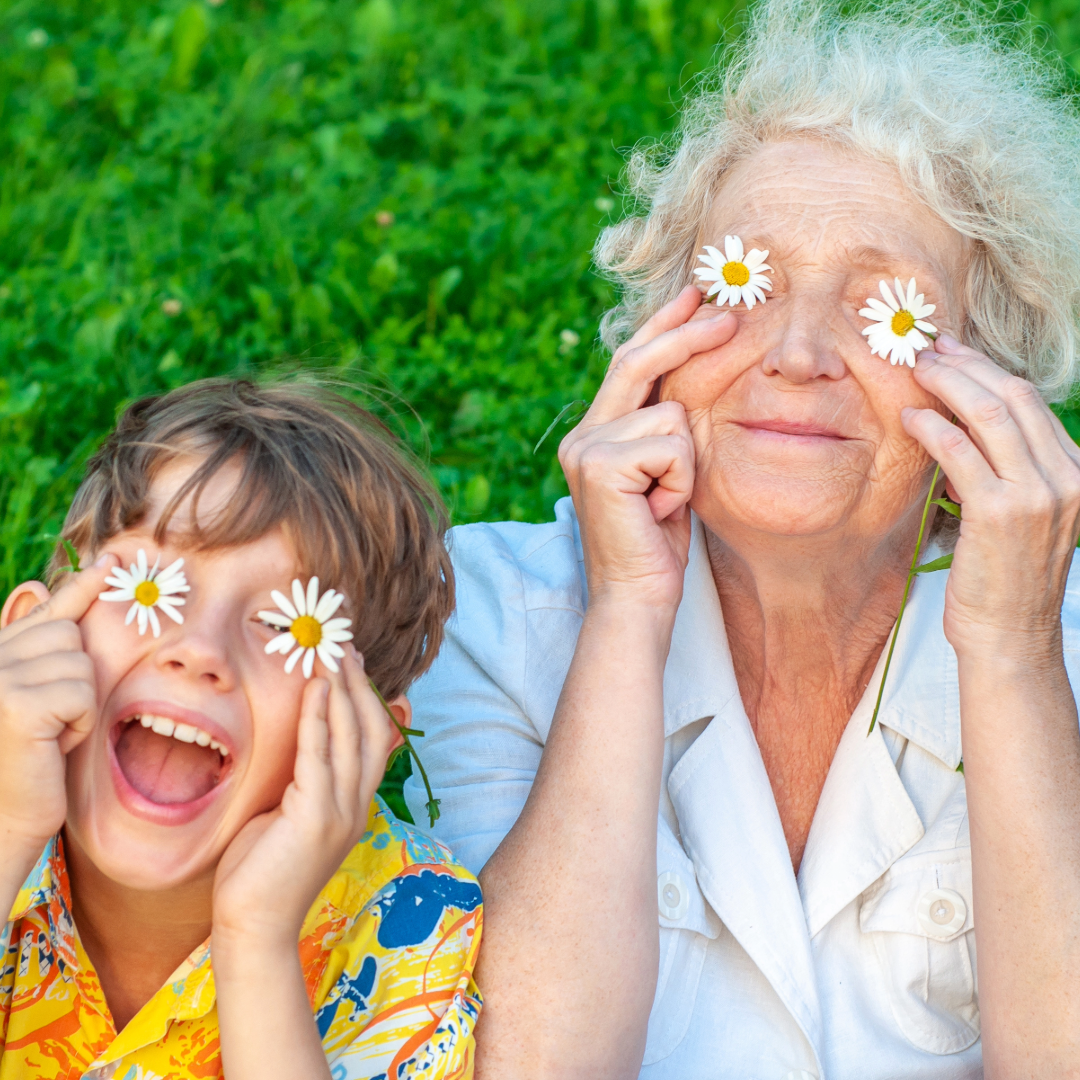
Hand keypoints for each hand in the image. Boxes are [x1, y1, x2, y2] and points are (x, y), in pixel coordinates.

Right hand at [0, 557, 114, 871]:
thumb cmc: (30, 759)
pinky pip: (82, 693)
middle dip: (75, 679)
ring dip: (78, 704)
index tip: (110, 561)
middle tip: (49, 720)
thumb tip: (55, 584)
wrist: (6, 818)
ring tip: (48, 734)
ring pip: (82, 663)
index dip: (81, 586)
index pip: (45, 611)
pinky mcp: (18, 705)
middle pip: (71, 635)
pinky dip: (79, 722)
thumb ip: (46, 649)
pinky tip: (51, 745)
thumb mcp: (39, 694)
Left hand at [211, 649, 399, 950]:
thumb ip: (300, 780)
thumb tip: (295, 742)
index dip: (366, 697)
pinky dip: (319, 717)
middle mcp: (357, 806)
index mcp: (355, 807)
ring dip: (343, 690)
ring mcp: (341, 814)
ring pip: (352, 737)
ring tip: (332, 654)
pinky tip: (315, 688)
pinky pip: (320, 757)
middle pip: (370, 730)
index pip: (373, 740)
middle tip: (344, 645)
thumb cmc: (260, 873)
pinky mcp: (315, 819)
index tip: (350, 662)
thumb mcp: (286, 816)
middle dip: (359, 683)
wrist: (252, 928)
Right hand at [558, 286, 736, 609]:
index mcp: (596, 435)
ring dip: (687, 462)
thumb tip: (690, 381)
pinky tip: (661, 510)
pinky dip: (682, 479)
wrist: (637, 597)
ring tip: (667, 502)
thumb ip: (663, 431)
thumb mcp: (665, 475)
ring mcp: (586, 448)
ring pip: (670, 414)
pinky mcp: (601, 465)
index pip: (629, 364)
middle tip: (732, 316)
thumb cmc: (658, 543)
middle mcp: (582, 435)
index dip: (662, 327)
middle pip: (638, 362)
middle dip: (687, 335)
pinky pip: (672, 445)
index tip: (696, 297)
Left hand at [903, 334, 1079, 657]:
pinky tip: (911, 418)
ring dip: (949, 386)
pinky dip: (933, 428)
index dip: (988, 371)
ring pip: (991, 415)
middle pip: (1015, 397)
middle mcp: (1066, 477)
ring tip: (916, 373)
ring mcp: (1038, 494)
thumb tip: (961, 430)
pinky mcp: (1000, 512)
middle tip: (930, 352)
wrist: (1009, 635)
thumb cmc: (1004, 577)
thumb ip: (1002, 470)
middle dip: (968, 367)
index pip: (1032, 403)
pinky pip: (961, 452)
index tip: (955, 353)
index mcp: (1076, 473)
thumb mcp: (1019, 514)